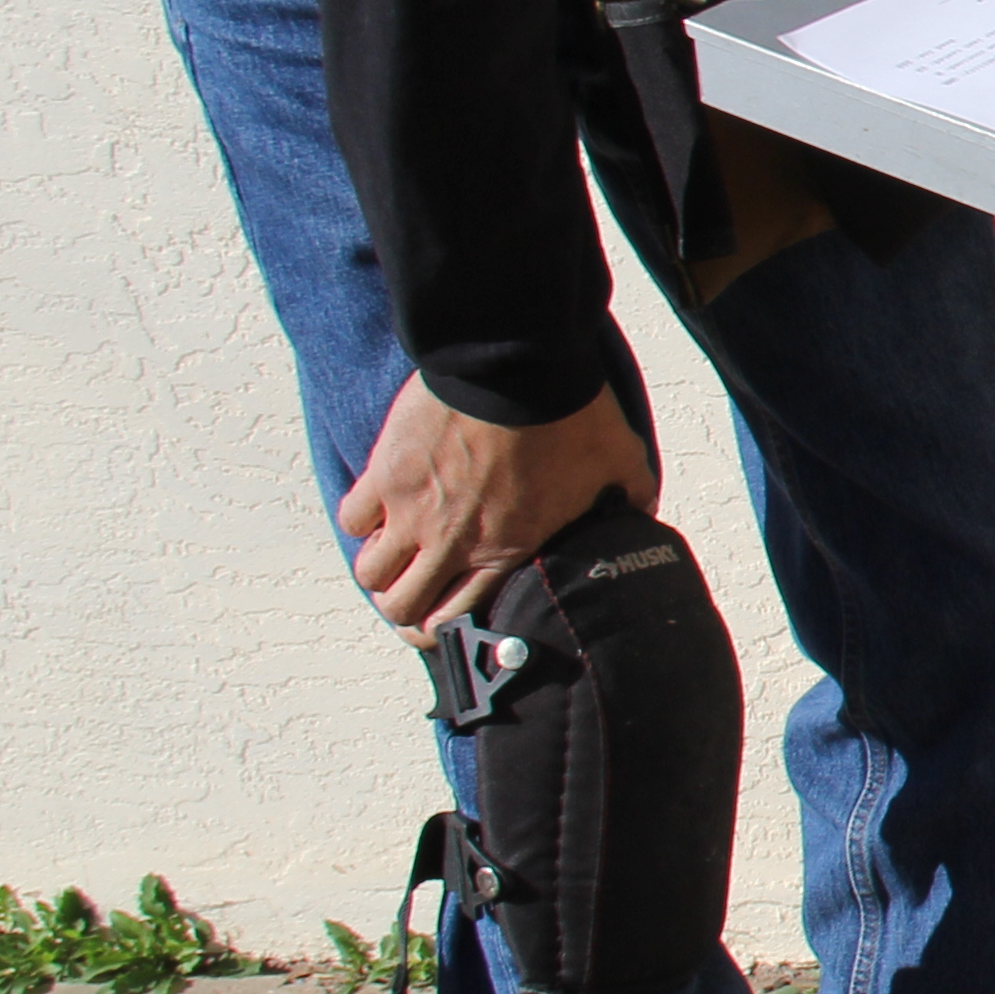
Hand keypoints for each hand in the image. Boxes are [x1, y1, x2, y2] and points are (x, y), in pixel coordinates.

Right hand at [338, 379, 657, 633]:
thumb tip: (642, 511)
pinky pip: (351, 517)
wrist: (518, 364)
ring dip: (380, 568)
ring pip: (370, 571)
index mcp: (506, 551)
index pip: (456, 618)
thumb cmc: (570, 414)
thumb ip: (630, 499)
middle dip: (404, 608)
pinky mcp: (384, 474)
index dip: (443, 629)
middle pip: (401, 606)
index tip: (440, 622)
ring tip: (394, 555)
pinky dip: (361, 518)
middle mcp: (452, 543)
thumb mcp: (620, 465)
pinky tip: (378, 509)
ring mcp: (411, 511)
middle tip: (409, 597)